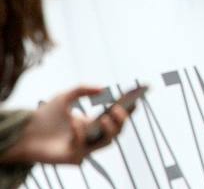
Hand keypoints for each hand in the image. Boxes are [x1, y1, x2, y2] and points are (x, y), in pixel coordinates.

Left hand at [0, 85, 128, 164]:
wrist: (23, 133)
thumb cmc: (44, 116)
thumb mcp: (64, 96)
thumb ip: (83, 89)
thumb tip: (103, 89)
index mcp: (92, 123)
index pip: (115, 118)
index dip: (127, 109)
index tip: (136, 98)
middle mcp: (91, 136)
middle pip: (117, 131)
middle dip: (121, 121)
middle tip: (118, 110)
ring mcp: (84, 147)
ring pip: (107, 142)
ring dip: (109, 130)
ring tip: (105, 119)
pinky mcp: (74, 157)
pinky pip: (83, 146)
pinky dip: (79, 132)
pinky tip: (73, 122)